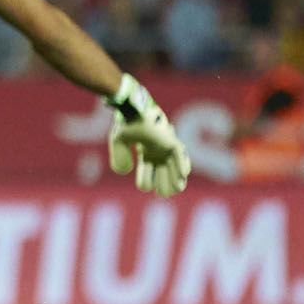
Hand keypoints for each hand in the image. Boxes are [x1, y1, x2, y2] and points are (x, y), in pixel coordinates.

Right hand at [107, 73, 190, 197]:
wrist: (132, 108)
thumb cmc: (126, 122)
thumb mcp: (119, 142)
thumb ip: (119, 157)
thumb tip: (125, 172)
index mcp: (146, 151)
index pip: (147, 170)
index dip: (145, 179)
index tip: (144, 186)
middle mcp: (158, 150)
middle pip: (163, 172)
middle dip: (164, 184)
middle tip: (164, 194)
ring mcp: (165, 145)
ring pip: (174, 166)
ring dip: (176, 178)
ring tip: (177, 189)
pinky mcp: (171, 140)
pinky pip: (180, 154)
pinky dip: (182, 164)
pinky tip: (184, 175)